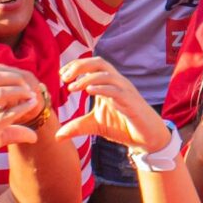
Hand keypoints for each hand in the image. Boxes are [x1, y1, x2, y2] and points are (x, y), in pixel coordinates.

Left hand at [55, 56, 173, 154]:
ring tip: (72, 87)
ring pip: (107, 75)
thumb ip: (77, 127)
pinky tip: (89, 90)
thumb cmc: (123, 126)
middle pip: (99, 63)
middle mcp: (117, 83)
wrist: (146, 138)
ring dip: (88, 77)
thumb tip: (56, 136)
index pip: (92, 66)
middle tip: (64, 77)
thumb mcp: (95, 126)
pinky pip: (116, 90)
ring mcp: (125, 91)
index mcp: (109, 84)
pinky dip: (102, 88)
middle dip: (80, 66)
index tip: (61, 75)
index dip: (76, 66)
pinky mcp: (130, 102)